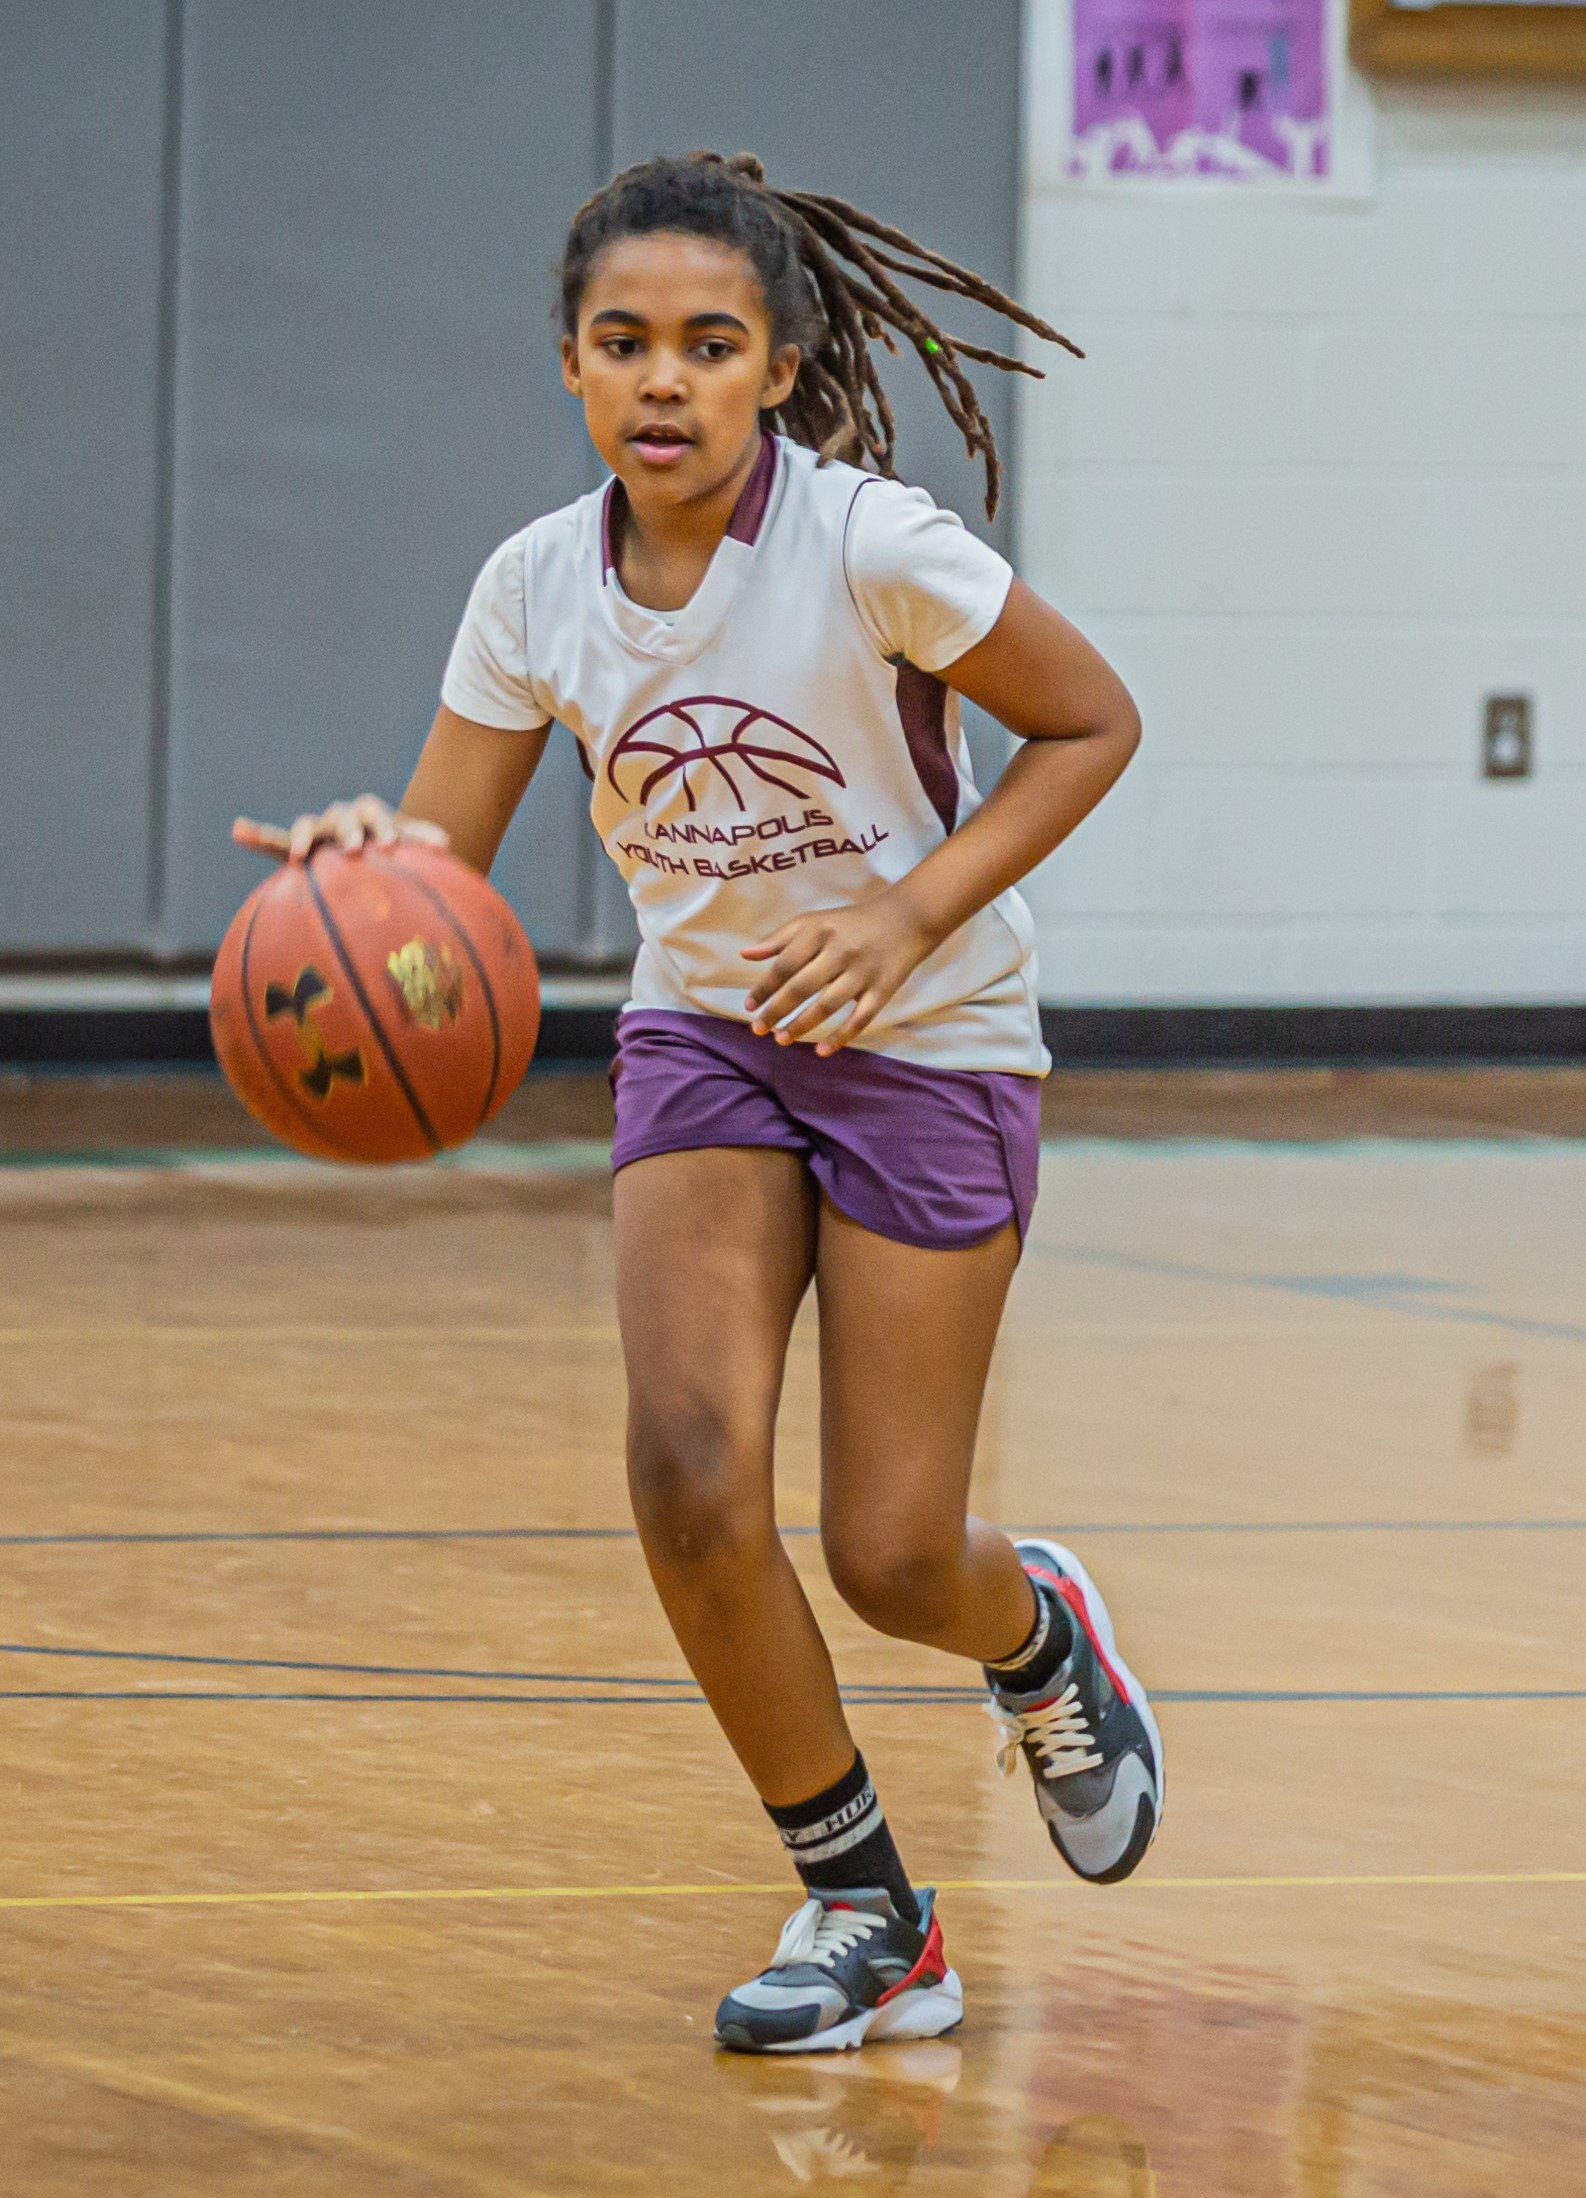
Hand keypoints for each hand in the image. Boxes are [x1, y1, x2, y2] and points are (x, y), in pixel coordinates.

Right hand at [232, 795, 449, 862]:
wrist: (366, 861)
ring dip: (304, 836)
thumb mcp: (409, 854)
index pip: (377, 815)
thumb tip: (448, 843)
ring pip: (310, 826)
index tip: (392, 846)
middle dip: (350, 830)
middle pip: (345, 816)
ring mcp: (320, 832)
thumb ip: (423, 845)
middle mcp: (344, 820)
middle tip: (356, 850)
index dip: (385, 827)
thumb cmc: (391, 859)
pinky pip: (273, 841)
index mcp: (372, 818)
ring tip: (301, 853)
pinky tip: (237, 830)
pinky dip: (256, 835)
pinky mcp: (295, 848)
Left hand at [741, 888, 938, 1055]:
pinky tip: (821, 1052)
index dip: (764, 988)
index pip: (785, 964)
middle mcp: (841, 951)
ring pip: (827, 1005)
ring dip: (802, 1026)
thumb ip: (779, 938)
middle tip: (758, 1030)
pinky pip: (860, 1019)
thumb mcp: (814, 922)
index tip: (749, 1007)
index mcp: (820, 931)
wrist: (906, 919)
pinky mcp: (883, 990)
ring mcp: (863, 972)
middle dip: (776, 1010)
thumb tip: (745, 955)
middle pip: (802, 986)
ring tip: (781, 1040)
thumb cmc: (850, 924)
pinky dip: (841, 1037)